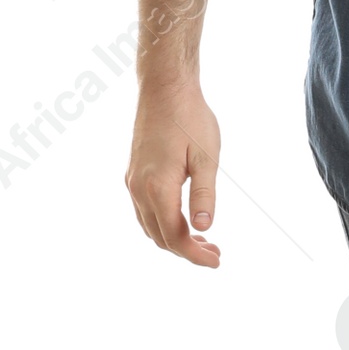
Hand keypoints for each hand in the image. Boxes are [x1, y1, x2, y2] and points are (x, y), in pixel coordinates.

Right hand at [125, 78, 221, 266]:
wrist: (164, 88)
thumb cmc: (190, 119)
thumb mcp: (206, 158)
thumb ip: (204, 195)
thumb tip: (206, 228)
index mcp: (157, 187)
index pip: (175, 236)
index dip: (195, 254)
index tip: (216, 261)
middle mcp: (138, 188)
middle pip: (160, 237)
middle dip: (187, 250)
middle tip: (215, 252)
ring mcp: (132, 181)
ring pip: (149, 226)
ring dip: (173, 238)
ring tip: (203, 240)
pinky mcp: (133, 173)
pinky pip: (143, 211)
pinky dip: (162, 223)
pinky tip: (182, 220)